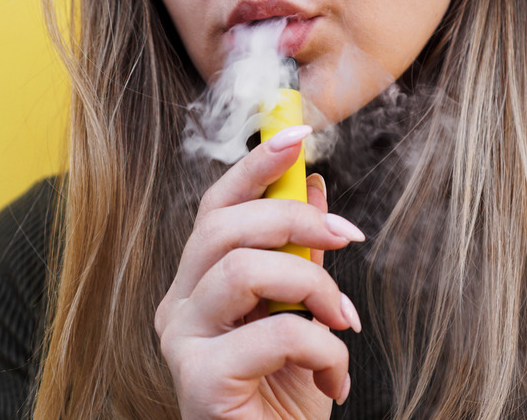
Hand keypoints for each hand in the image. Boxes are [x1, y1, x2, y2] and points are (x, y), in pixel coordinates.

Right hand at [155, 125, 364, 418]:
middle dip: (294, 219)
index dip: (255, 166)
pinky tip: (332, 378)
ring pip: (242, 269)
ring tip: (345, 322)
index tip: (298, 133)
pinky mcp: (198, 380)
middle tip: (348, 238)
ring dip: (313, 286)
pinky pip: (274, 331)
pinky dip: (323, 348)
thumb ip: (299, 254)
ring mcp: (181, 341)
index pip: (216, 207)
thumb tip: (314, 187)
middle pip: (222, 226)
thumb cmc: (285, 396)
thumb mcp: (303, 314)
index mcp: (198, 284)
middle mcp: (178, 305)